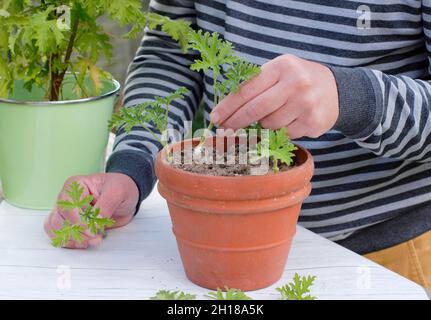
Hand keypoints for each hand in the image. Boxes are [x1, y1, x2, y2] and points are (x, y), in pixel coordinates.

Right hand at [44, 173, 138, 248]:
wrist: (127, 197)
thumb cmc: (121, 187)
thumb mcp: (118, 191)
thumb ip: (106, 204)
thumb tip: (96, 220)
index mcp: (75, 185)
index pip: (67, 207)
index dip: (78, 222)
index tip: (92, 230)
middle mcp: (68, 198)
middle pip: (59, 220)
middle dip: (77, 233)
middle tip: (95, 237)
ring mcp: (68, 211)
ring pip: (56, 229)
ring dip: (72, 239)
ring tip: (91, 240)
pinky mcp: (72, 223)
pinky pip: (61, 235)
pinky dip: (70, 242)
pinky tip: (84, 242)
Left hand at [211, 54, 338, 138]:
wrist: (336, 90)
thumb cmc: (298, 81)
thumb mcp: (279, 72)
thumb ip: (256, 86)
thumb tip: (226, 110)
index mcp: (282, 66)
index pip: (247, 89)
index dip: (228, 106)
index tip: (215, 117)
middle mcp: (295, 83)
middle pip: (255, 109)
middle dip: (236, 121)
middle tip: (224, 129)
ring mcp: (305, 104)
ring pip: (269, 124)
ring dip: (264, 124)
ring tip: (275, 114)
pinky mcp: (312, 122)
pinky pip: (283, 134)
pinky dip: (280, 131)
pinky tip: (289, 121)